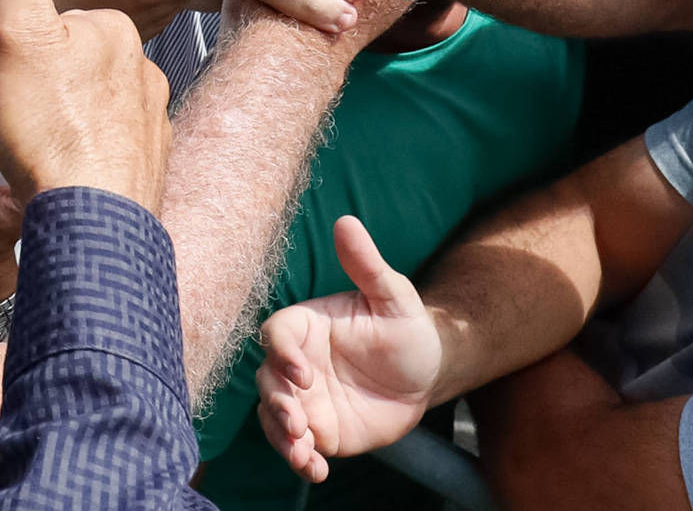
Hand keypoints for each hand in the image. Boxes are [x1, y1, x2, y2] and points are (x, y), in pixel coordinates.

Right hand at [0, 0, 170, 209]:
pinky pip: (117, 147)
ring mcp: (155, 118)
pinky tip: (71, 172)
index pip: (64, 26)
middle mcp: (147, 67)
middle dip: (55, 84)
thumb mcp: (18, 29)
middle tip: (28, 116)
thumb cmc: (45, 122)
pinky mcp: (155, 163)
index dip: (33, 49)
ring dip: (73, 120)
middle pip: (83, 65)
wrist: (87, 219)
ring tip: (45, 147)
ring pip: (101, 106)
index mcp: (116, 28)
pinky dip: (93, 155)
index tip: (21, 78)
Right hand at [256, 216, 441, 482]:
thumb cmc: (406, 326)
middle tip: (299, 422)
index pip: (276, 336)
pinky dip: (301, 461)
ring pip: (274, 418)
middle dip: (277, 404)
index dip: (281, 354)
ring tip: (304, 453)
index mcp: (306, 327)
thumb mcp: (393, 296)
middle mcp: (297, 364)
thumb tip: (346, 221)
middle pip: (267, 381)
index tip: (304, 373)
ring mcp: (305, 400)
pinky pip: (299, 447)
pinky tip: (316, 470)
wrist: (425, 373)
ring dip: (282, 437)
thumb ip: (367, 265)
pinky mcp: (320, 431)